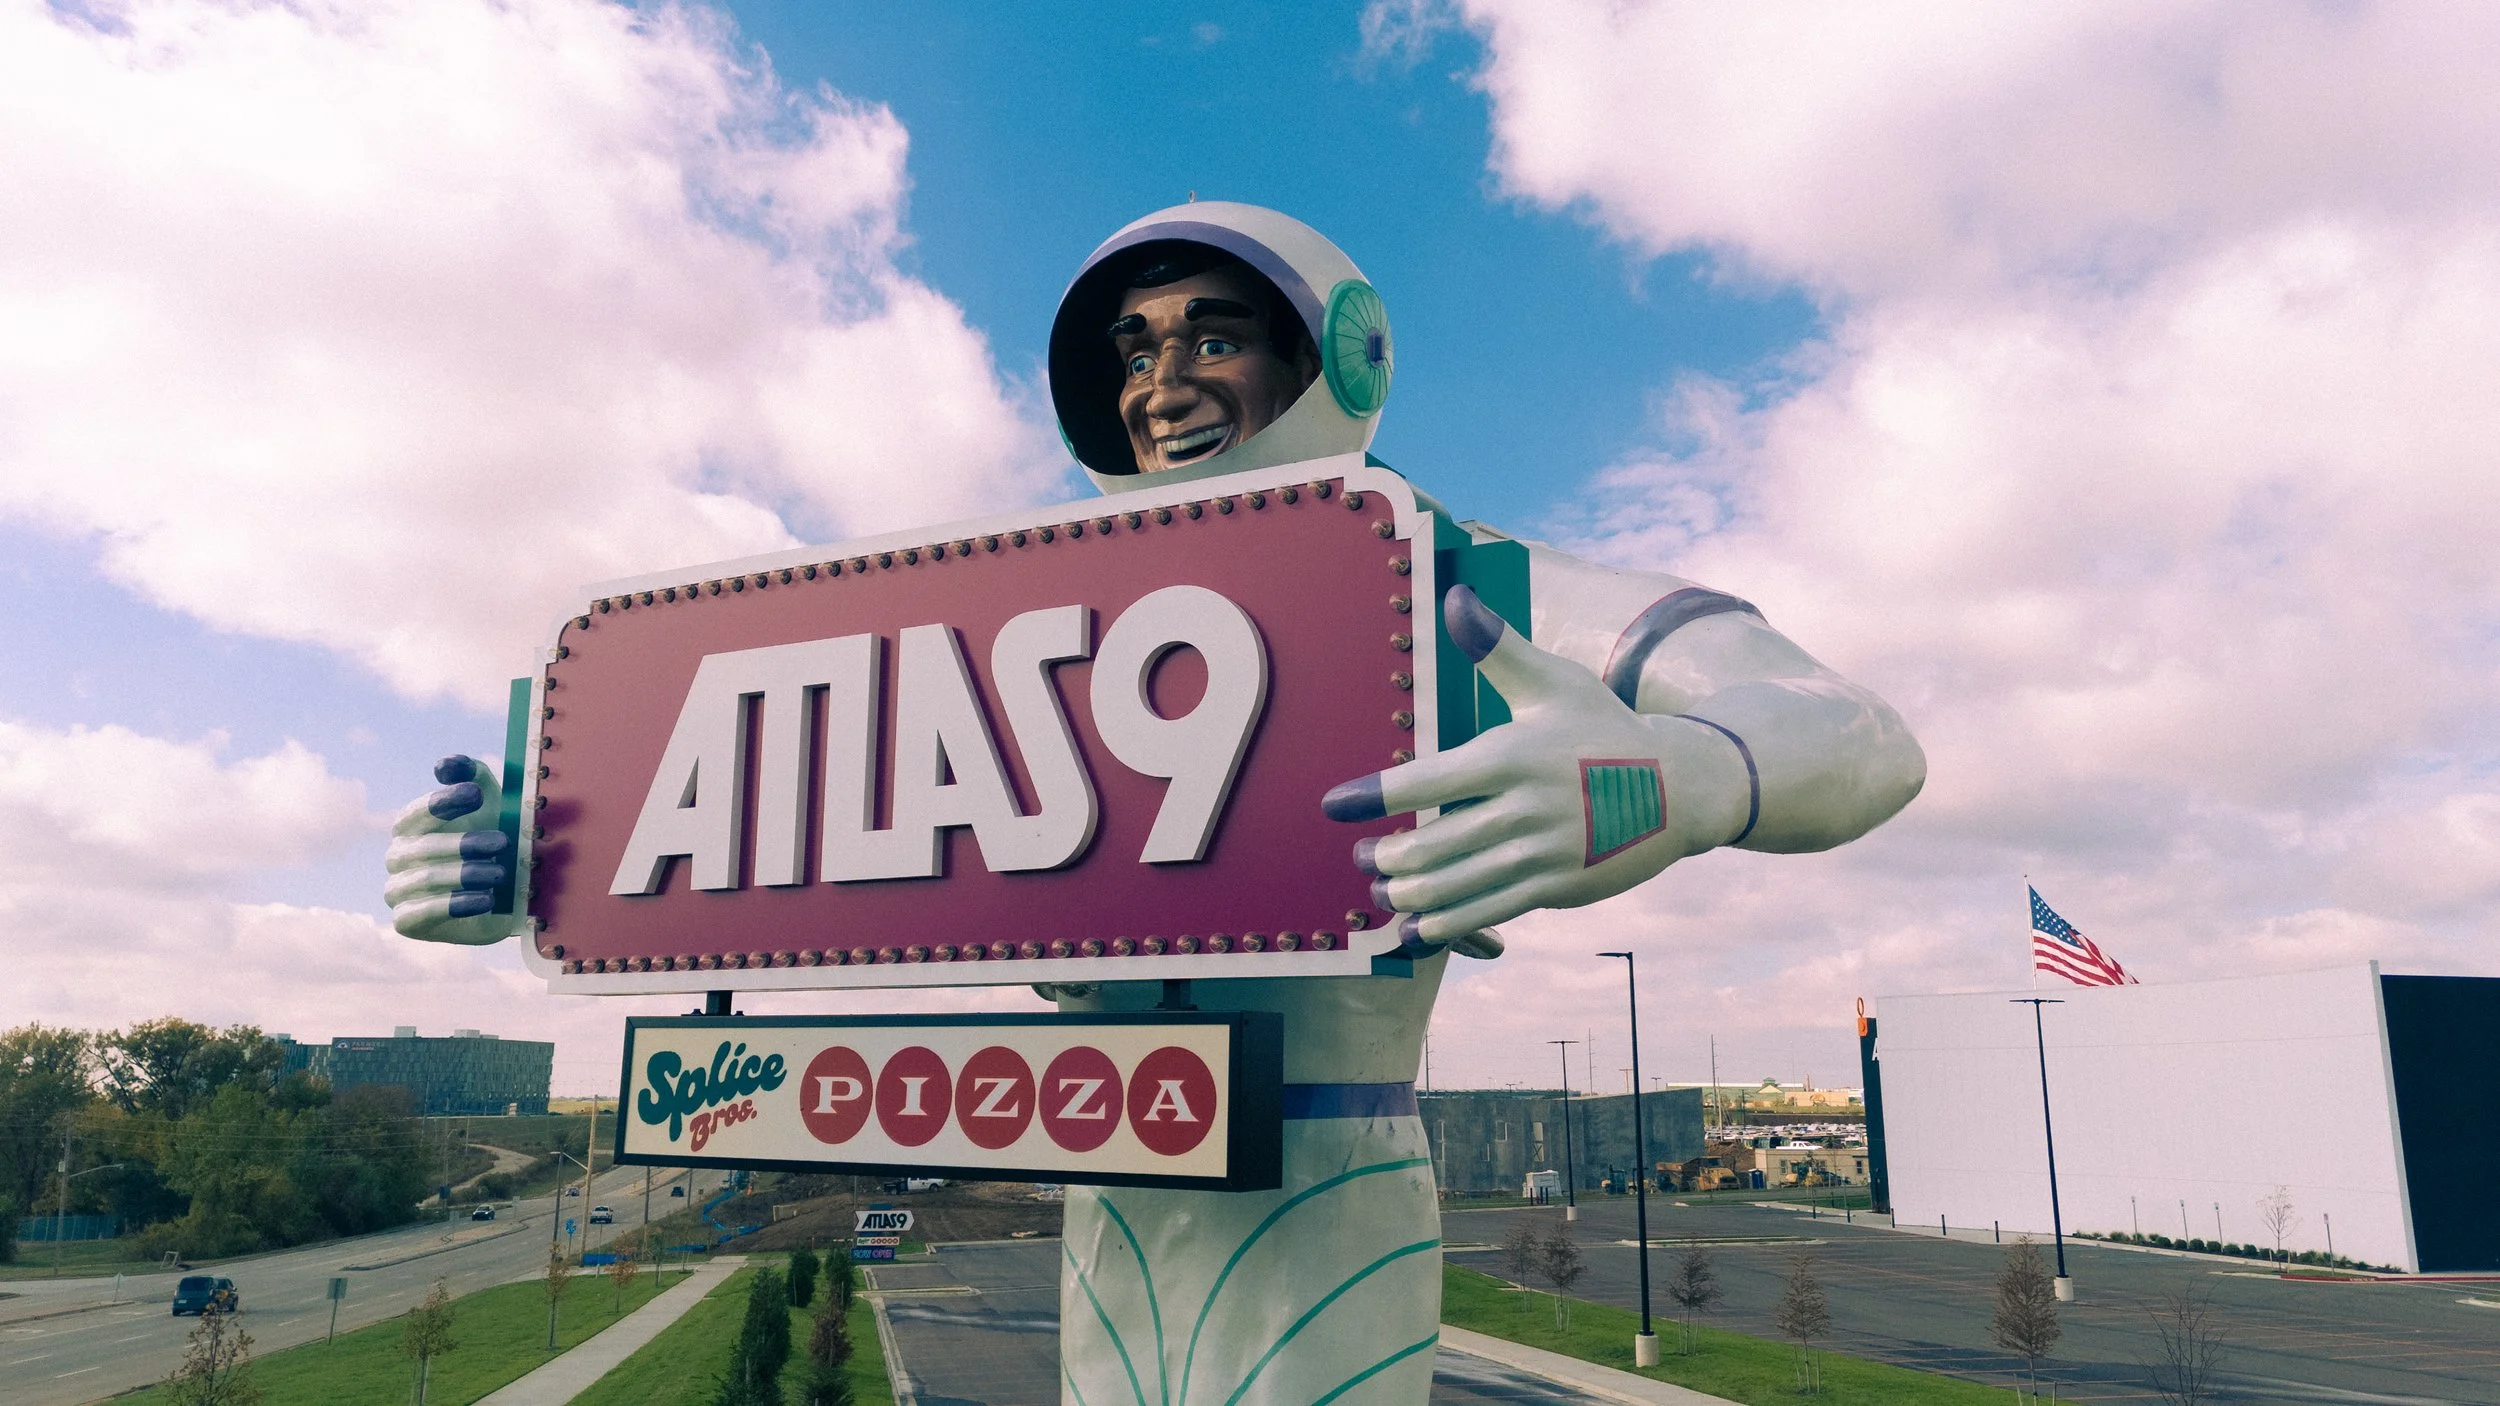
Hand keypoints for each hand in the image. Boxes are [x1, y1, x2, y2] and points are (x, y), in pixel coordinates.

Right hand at [384, 755, 516, 945]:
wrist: (506, 898)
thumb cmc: (493, 844)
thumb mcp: (491, 805)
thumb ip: (471, 777)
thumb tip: (444, 765)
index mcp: (411, 827)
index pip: (417, 812)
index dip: (443, 801)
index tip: (477, 795)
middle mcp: (398, 856)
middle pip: (423, 847)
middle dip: (465, 842)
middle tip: (502, 842)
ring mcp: (398, 889)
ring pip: (426, 879)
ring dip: (467, 874)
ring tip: (501, 874)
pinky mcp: (406, 920)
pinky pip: (424, 912)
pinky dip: (458, 904)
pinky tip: (487, 900)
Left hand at [1323, 587, 1748, 946]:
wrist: (1679, 787)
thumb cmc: (1603, 727)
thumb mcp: (1554, 684)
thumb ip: (1499, 648)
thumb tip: (1457, 598)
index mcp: (1513, 755)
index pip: (1425, 781)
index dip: (1372, 796)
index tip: (1334, 804)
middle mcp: (1525, 808)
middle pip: (1431, 844)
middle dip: (1384, 854)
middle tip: (1360, 853)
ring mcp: (1542, 853)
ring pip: (1454, 886)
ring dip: (1406, 892)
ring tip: (1382, 888)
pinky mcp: (1557, 887)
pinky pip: (1487, 912)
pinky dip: (1444, 925)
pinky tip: (1414, 930)